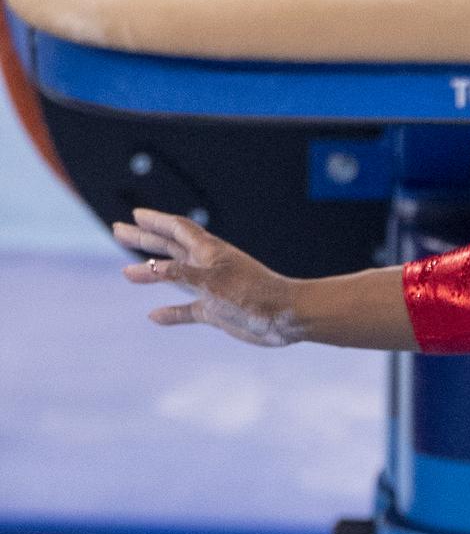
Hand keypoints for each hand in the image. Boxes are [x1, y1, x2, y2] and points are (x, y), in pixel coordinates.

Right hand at [112, 209, 301, 346]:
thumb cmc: (252, 295)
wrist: (285, 318)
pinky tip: (154, 316)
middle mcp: (208, 266)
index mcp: (209, 251)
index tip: (134, 215)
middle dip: (145, 239)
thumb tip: (145, 270)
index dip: (155, 221)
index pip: (176, 229)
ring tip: (127, 273)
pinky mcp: (216, 311)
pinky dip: (171, 312)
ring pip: (175, 277)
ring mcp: (212, 288)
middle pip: (170, 247)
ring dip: (151, 273)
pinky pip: (188, 309)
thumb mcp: (212, 282)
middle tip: (118, 230)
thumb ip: (178, 275)